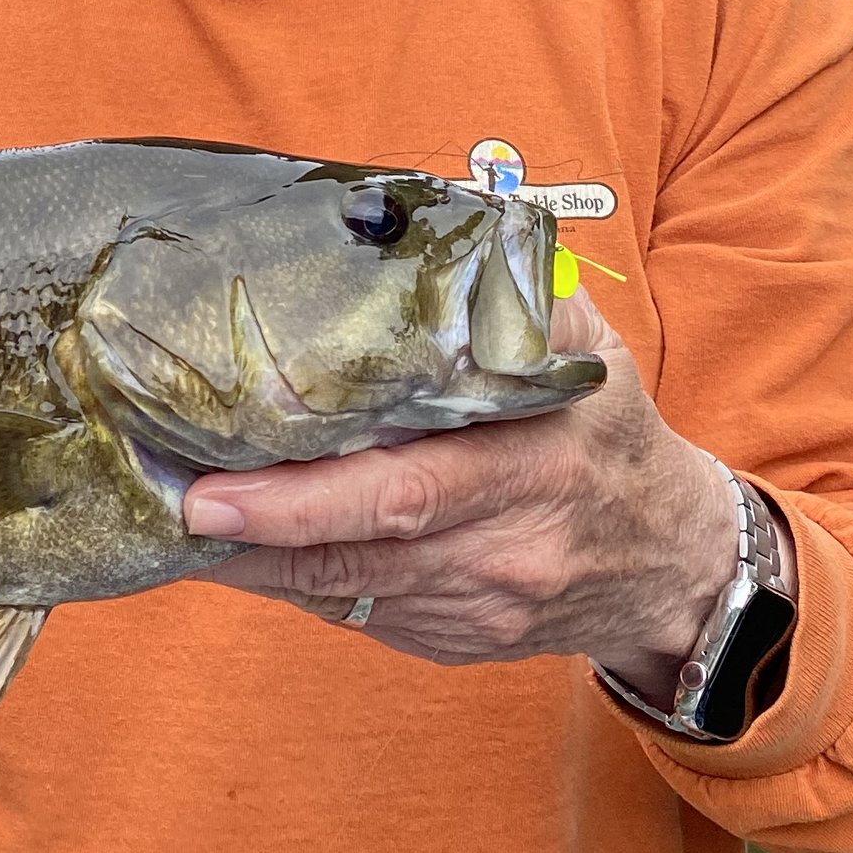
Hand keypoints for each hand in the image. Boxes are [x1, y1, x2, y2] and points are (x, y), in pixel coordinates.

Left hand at [184, 295, 738, 700]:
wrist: (676, 563)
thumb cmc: (611, 433)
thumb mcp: (590, 348)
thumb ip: (514, 289)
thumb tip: (439, 212)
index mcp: (538, 464)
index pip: (408, 490)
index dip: (305, 498)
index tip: (217, 488)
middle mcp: (506, 547)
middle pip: (363, 551)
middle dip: (260, 534)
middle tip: (176, 506)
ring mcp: (480, 606)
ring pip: (347, 592)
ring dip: (259, 563)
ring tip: (181, 521)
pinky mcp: (457, 641)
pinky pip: (361, 614)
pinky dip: (299, 584)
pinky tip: (248, 550)